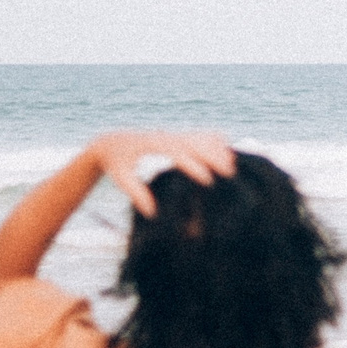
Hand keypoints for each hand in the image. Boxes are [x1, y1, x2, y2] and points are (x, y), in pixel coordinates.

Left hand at [89, 131, 236, 215]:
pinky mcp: (178, 136)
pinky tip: (228, 150)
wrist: (113, 141)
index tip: (208, 180)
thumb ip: (136, 193)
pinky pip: (201, 135)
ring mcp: (174, 134)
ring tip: (233, 165)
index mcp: (153, 145)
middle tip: (230, 174)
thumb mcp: (121, 178)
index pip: (178, 153)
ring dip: (218, 148)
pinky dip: (215, 141)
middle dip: (213, 156)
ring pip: (202, 137)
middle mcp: (166, 137)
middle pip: (196, 143)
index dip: (194, 166)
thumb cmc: (117, 163)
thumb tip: (152, 212)